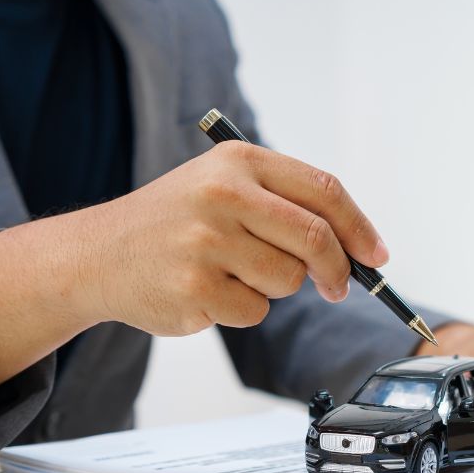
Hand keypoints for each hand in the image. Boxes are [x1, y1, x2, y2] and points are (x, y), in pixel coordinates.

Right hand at [74, 141, 386, 334]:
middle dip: (337, 270)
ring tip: (231, 272)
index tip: (376, 255)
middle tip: (336, 287)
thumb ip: (284, 204)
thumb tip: (357, 248)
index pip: (323, 189)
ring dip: (273, 288)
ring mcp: (207, 242)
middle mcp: (223, 195)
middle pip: (316, 238)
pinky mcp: (196, 287)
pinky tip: (207, 291)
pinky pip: (255, 310)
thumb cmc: (174, 222)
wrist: (97, 254)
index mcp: (237, 161)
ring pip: (288, 280)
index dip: (359, 226)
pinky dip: (242, 309)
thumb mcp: (221, 186)